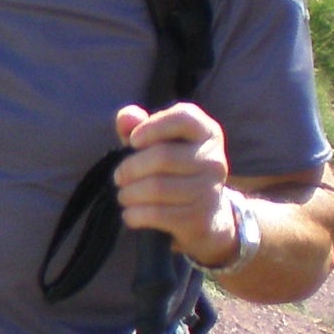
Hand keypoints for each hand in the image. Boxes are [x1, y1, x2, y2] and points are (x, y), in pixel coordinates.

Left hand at [112, 103, 237, 266]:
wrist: (206, 215)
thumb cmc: (174, 169)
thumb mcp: (159, 143)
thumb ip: (139, 127)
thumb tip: (126, 117)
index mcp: (207, 133)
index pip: (183, 118)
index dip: (153, 126)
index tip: (133, 140)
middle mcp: (214, 160)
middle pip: (162, 156)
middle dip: (130, 168)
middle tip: (119, 177)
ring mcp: (210, 190)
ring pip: (157, 188)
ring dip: (129, 193)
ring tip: (123, 195)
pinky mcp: (200, 217)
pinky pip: (158, 214)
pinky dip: (135, 214)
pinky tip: (130, 213)